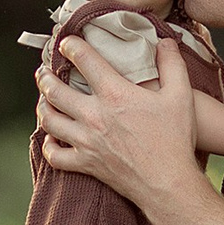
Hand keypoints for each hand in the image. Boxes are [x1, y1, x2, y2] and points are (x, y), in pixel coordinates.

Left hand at [36, 36, 201, 204]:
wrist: (168, 183)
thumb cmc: (175, 139)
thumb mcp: (181, 96)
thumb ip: (172, 64)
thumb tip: (165, 41)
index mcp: (114, 94)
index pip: (84, 60)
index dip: (71, 46)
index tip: (66, 42)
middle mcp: (94, 116)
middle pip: (55, 90)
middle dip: (45, 76)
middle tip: (43, 70)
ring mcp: (86, 141)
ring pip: (49, 120)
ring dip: (42, 106)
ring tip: (42, 98)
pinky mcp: (85, 164)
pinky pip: (55, 156)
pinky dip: (49, 146)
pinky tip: (51, 137)